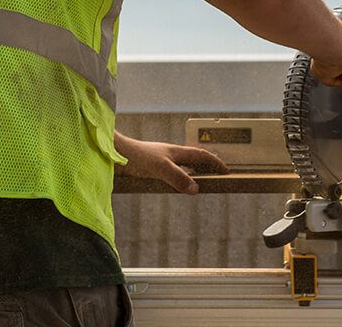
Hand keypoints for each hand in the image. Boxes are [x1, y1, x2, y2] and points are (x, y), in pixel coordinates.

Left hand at [114, 136, 228, 194]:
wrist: (114, 152)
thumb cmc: (136, 156)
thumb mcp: (160, 168)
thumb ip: (178, 178)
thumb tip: (196, 189)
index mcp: (176, 151)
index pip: (202, 154)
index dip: (215, 162)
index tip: (227, 170)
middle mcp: (170, 154)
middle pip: (194, 159)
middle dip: (207, 166)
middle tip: (217, 177)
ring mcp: (160, 160)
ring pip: (182, 166)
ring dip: (193, 173)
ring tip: (200, 183)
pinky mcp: (150, 167)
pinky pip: (171, 172)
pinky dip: (179, 178)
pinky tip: (174, 186)